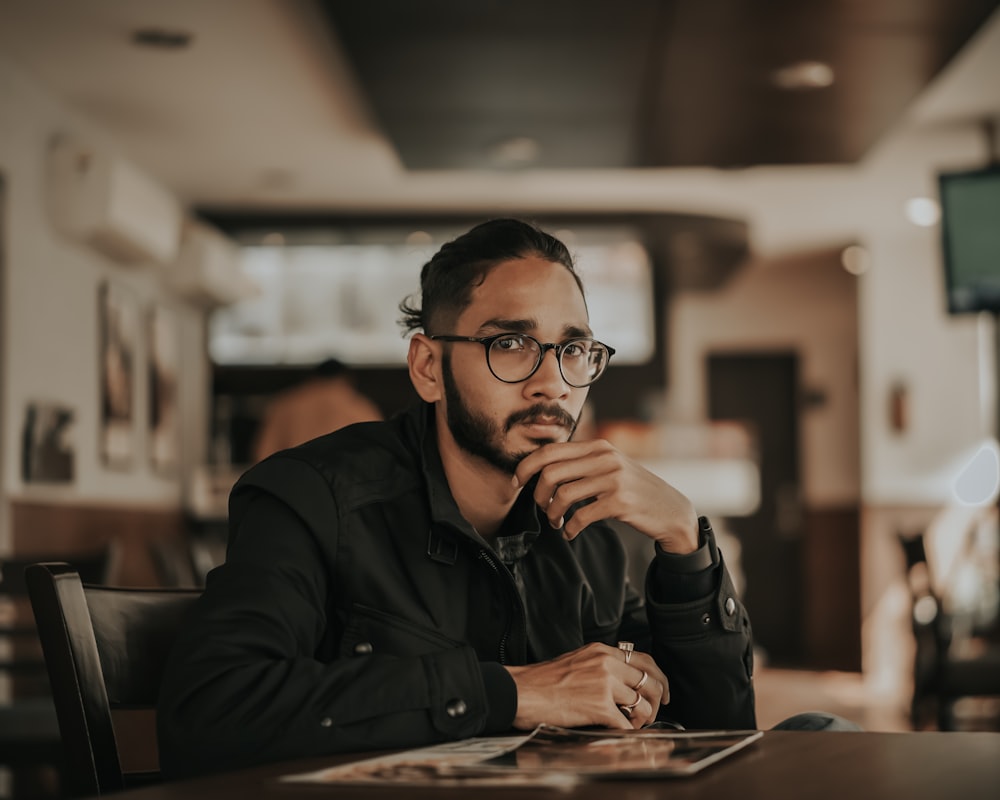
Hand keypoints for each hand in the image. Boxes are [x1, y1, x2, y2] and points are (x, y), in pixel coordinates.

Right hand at [505, 642, 668, 729]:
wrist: (523, 691)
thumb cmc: (544, 680)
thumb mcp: (577, 660)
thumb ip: (601, 665)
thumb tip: (623, 681)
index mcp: (602, 651)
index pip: (644, 660)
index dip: (659, 678)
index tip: (662, 691)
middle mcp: (607, 664)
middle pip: (649, 682)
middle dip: (656, 701)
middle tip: (653, 712)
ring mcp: (604, 685)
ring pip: (643, 704)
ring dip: (642, 719)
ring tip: (632, 723)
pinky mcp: (599, 707)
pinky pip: (627, 724)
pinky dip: (628, 731)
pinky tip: (620, 731)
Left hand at [513, 439, 697, 553]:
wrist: (671, 510)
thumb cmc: (635, 490)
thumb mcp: (611, 466)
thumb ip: (583, 463)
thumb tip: (542, 469)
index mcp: (598, 446)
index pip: (550, 450)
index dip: (526, 467)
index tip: (517, 483)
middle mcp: (605, 458)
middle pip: (551, 473)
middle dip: (538, 495)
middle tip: (543, 509)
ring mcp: (613, 479)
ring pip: (563, 495)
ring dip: (553, 514)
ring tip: (557, 523)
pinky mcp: (619, 502)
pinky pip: (580, 516)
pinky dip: (569, 528)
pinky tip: (571, 532)